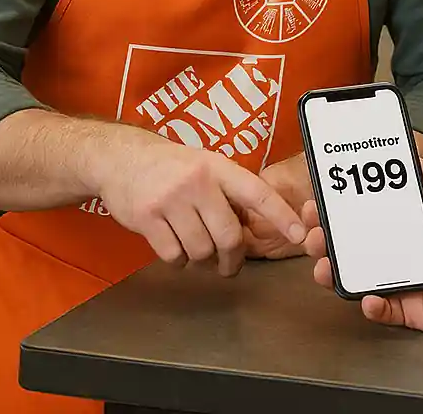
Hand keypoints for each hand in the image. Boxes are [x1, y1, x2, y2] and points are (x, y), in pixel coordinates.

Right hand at [88, 124, 305, 277]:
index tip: (300, 235)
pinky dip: (179, 260)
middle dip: (232, 258)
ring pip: (201, 250)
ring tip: (197, 248)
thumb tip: (257, 228)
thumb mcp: (206, 165)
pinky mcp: (147, 218)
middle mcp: (198, 182)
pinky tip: (176, 246)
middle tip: (230, 264)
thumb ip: (229, 191)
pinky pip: (174, 256)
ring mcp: (171, 200)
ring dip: (202, 259)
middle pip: (229, 236)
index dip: (282, 215)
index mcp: (219, 167)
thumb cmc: (172, 166)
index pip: (258, 193)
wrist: (121, 158)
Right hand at [303, 160, 422, 335]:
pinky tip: (366, 296)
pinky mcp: (413, 311)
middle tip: (311, 234)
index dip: (343, 210)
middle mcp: (405, 252)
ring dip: (338, 270)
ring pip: (361, 276)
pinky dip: (370, 304)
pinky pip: (383, 310)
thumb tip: (413, 157)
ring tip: (323, 265)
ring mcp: (406, 282)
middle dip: (328, 239)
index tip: (321, 201)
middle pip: (357, 245)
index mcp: (414, 226)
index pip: (370, 215)